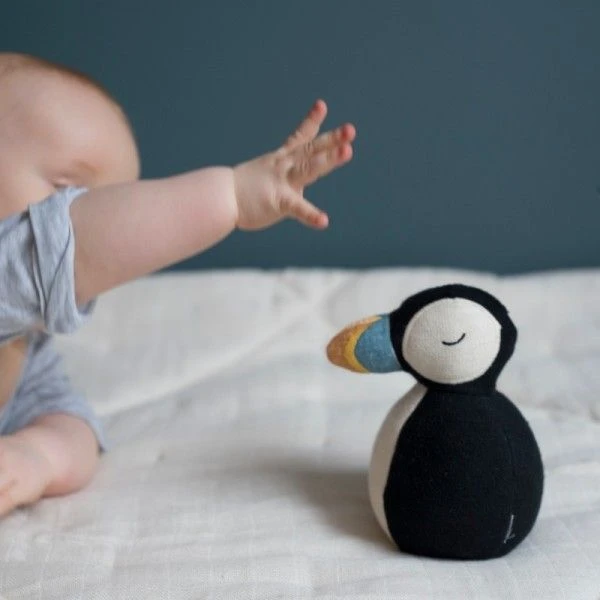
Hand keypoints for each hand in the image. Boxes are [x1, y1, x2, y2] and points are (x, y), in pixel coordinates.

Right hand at [232, 99, 355, 230]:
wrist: (218, 197)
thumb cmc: (241, 189)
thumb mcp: (265, 174)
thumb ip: (284, 177)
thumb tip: (294, 184)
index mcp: (281, 160)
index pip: (300, 138)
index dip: (312, 122)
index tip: (322, 105)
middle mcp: (284, 166)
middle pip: (312, 150)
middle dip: (333, 140)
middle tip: (351, 130)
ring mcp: (282, 182)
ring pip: (307, 168)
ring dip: (327, 160)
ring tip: (347, 152)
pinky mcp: (278, 202)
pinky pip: (297, 208)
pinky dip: (310, 215)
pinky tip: (323, 221)